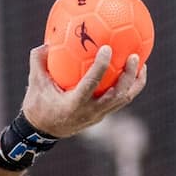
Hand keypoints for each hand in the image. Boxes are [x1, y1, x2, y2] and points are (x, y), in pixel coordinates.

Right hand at [20, 44, 147, 138]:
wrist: (41, 132)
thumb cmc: (37, 105)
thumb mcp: (34, 83)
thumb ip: (39, 62)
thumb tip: (47, 43)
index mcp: (74, 104)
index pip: (92, 83)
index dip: (101, 66)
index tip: (108, 48)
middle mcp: (90, 111)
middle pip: (117, 94)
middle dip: (128, 76)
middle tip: (133, 56)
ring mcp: (97, 116)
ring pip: (123, 100)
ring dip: (134, 83)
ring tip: (141, 65)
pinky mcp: (101, 116)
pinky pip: (120, 101)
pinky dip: (128, 87)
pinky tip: (131, 74)